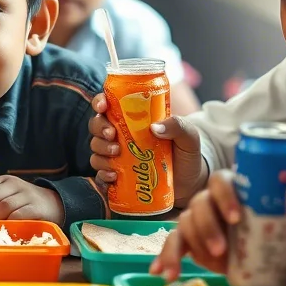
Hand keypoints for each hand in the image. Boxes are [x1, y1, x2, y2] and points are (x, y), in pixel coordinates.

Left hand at [0, 176, 65, 224]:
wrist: (57, 204)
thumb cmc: (27, 205)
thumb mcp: (9, 197)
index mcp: (4, 180)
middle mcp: (14, 184)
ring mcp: (26, 195)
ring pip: (2, 206)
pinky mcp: (36, 208)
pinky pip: (18, 216)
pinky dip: (7, 224)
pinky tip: (3, 231)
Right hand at [88, 98, 207, 205]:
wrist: (190, 183)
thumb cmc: (186, 154)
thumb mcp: (188, 136)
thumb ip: (178, 125)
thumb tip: (155, 127)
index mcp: (133, 120)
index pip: (109, 105)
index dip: (100, 102)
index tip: (103, 106)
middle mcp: (120, 136)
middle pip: (96, 126)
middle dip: (99, 128)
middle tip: (112, 134)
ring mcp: (116, 157)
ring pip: (96, 149)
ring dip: (101, 150)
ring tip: (116, 154)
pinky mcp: (117, 177)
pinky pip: (100, 174)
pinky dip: (102, 174)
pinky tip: (113, 175)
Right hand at [150, 161, 285, 281]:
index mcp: (238, 187)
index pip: (220, 182)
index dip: (223, 197)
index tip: (237, 219)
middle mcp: (214, 201)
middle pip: (199, 204)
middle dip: (207, 227)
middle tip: (223, 250)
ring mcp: (202, 222)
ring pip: (185, 224)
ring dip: (195, 243)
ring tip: (214, 264)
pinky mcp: (196, 244)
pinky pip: (175, 246)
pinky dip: (167, 258)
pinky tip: (164, 273)